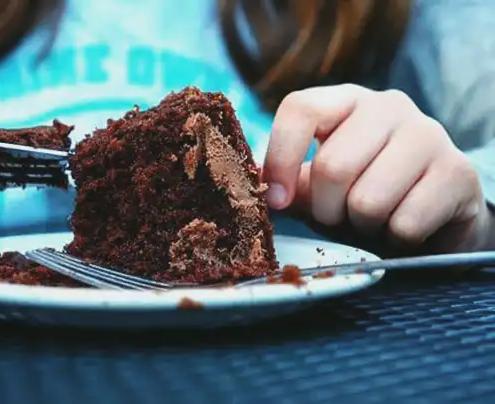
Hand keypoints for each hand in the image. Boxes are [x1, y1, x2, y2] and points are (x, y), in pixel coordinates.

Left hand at [263, 84, 492, 254]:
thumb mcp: (319, 189)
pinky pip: (405, 223)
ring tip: (374, 218)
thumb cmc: (364, 196)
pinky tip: (404, 225)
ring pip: (368, 199)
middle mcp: (388, 106)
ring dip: (362, 226)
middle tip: (339, 216)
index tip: (276, 199)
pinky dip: (396, 239)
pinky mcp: (458, 172)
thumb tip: (254, 187)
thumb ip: (288, 186)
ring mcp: (428, 134)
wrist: (432, 218)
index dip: (280, 158)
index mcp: (345, 101)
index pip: (300, 108)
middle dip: (327, 209)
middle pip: (333, 165)